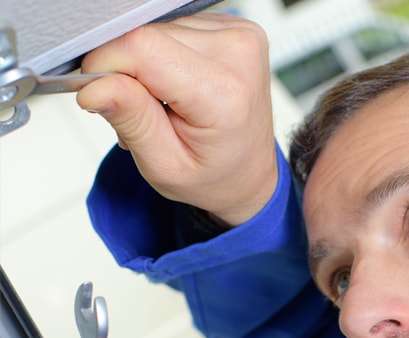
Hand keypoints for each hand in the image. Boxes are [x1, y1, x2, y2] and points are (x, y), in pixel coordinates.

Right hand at [77, 13, 276, 225]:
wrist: (249, 176)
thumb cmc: (214, 175)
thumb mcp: (164, 167)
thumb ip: (131, 121)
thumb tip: (95, 86)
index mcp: (225, 94)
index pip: (141, 47)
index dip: (106, 66)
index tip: (101, 96)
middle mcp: (239, 55)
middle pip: (147, 35)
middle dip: (127, 72)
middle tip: (143, 113)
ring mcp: (241, 36)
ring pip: (157, 29)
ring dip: (147, 66)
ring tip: (164, 105)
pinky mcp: (234, 28)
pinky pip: (175, 29)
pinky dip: (165, 57)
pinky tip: (178, 86)